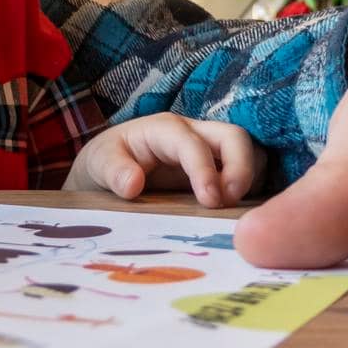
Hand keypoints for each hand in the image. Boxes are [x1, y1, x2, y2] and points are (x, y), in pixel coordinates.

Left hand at [63, 113, 265, 207]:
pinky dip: (249, 193)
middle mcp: (193, 135)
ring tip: (234, 213)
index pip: (194, 143)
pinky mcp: (218, 173)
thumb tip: (133, 184)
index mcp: (164, 130)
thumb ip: (112, 171)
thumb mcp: (98, 163)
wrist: (108, 171)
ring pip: (247, 154)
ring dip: (249, 181)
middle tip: (229, 204)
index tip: (211, 201)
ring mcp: (209, 153)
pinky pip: (245, 176)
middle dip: (241, 168)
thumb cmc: (106, 162)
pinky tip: (236, 217)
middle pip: (234, 137)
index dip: (205, 169)